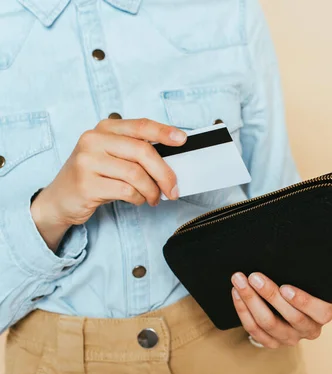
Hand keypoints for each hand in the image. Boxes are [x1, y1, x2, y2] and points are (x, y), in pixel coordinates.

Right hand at [31, 118, 186, 250]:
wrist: (59, 199)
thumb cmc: (93, 176)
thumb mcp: (111, 156)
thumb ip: (136, 151)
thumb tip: (172, 160)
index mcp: (104, 128)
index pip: (140, 126)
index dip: (164, 132)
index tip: (182, 139)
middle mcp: (93, 140)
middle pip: (143, 152)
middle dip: (164, 173)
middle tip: (173, 189)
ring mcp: (87, 161)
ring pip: (136, 174)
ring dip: (152, 190)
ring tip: (153, 198)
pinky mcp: (87, 184)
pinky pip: (126, 191)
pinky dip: (139, 198)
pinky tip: (138, 200)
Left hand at [231, 272, 331, 347]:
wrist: (291, 305)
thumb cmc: (302, 285)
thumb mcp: (309, 280)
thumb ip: (303, 273)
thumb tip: (284, 251)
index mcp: (323, 314)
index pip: (321, 312)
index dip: (303, 301)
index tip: (285, 287)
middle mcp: (309, 330)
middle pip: (291, 317)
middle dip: (270, 295)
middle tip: (254, 277)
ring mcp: (290, 338)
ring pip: (268, 323)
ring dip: (251, 301)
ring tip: (240, 281)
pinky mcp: (272, 342)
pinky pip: (254, 330)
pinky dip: (243, 310)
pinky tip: (237, 294)